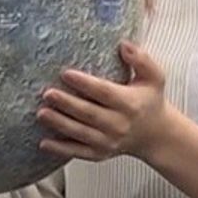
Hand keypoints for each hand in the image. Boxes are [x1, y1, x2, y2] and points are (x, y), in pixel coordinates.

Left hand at [36, 40, 182, 163]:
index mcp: (130, 104)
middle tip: (47, 93)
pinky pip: (78, 152)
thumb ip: (141, 59)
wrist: (156, 135)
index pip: (104, 92)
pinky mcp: (100, 154)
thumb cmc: (150, 101)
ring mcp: (108, 141)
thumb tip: (124, 44)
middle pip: (89, 113)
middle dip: (66, 104)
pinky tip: (43, 143)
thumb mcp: (154, 77)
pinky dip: (60, 149)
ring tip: (41, 113)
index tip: (66, 74)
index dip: (85, 83)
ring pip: (80, 133)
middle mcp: (119, 124)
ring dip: (59, 124)